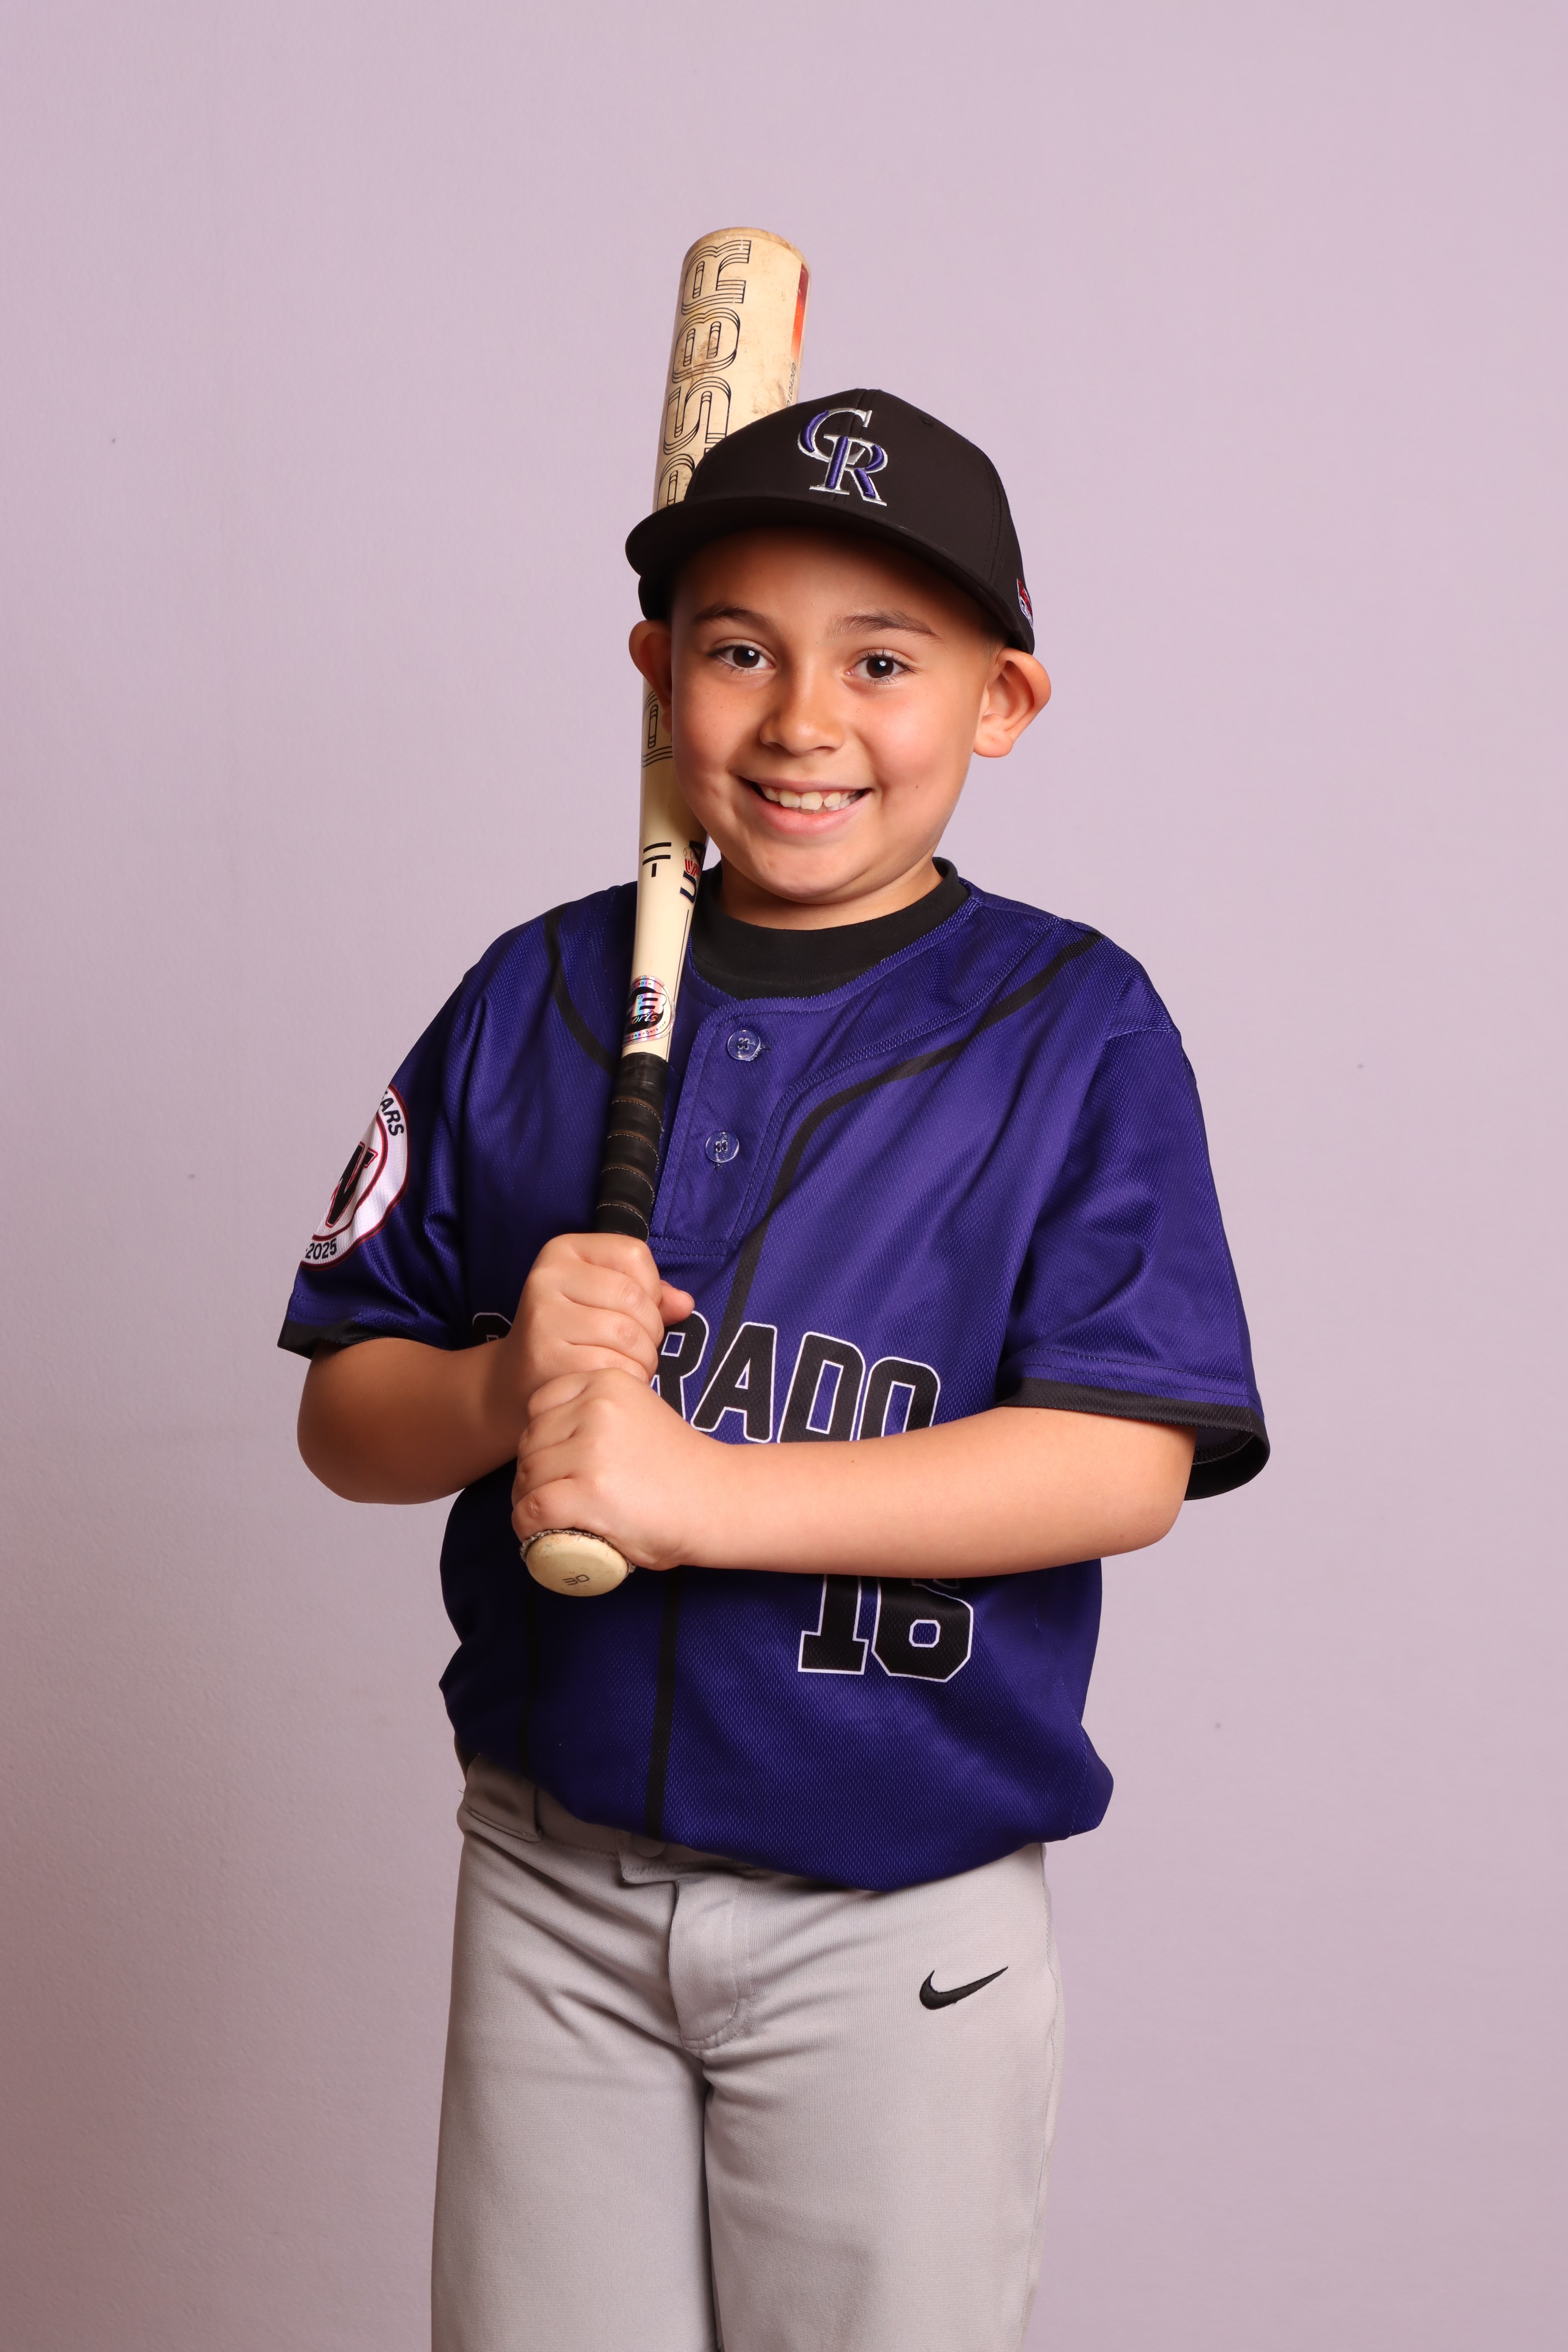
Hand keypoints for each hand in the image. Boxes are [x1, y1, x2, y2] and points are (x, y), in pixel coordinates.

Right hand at [488, 1234, 693, 1436]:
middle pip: (633, 1296)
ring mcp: (543, 1316)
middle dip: (652, 1330)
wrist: (517, 1380)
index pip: (634, 1254)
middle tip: (640, 1349)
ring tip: (630, 1365)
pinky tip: (613, 1380)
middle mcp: (547, 1276)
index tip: (640, 1311)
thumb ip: (650, 1295)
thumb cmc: (574, 1334)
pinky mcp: (546, 1356)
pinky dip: (626, 1378)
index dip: (652, 1288)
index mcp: (563, 1250)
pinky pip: (611, 1365)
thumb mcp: (604, 1300)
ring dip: (643, 1358)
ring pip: (627, 1333)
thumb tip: (685, 1304)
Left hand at [511, 1367, 729, 1572]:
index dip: (541, 1436)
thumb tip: (554, 1438)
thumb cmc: (679, 1468)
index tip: (557, 1462)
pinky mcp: (587, 1492)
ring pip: (528, 1476)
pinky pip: (534, 1509)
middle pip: (531, 1442)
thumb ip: (602, 1412)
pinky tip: (538, 1534)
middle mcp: (596, 1408)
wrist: (718, 1501)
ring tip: (548, 1518)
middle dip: (533, 1473)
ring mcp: (591, 1450)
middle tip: (553, 1497)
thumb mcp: (640, 1414)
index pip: (540, 1403)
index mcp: (608, 1383)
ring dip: (528, 1501)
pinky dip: (528, 1526)